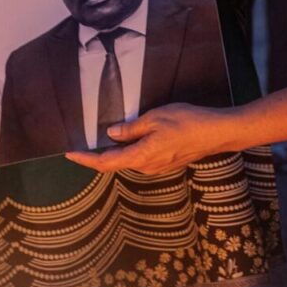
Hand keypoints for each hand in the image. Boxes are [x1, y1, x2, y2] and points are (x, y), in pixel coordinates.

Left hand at [65, 103, 241, 174]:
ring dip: (116, 152)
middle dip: (98, 156)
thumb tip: (112, 134)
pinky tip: (130, 139)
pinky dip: (131, 151)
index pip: (105, 162)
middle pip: (115, 164)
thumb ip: (131, 129)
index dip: (86, 160)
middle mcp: (147, 167)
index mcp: (140, 156)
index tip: (70, 154)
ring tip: (105, 138)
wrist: (217, 133)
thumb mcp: (154, 118)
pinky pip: (142, 158)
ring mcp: (158, 167)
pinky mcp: (166, 163)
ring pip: (129, 161)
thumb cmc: (187, 123)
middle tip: (82, 145)